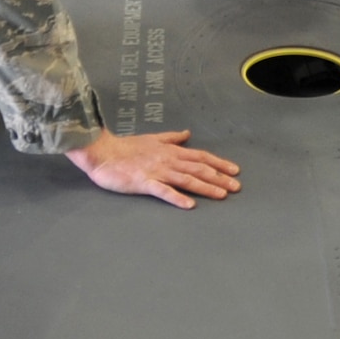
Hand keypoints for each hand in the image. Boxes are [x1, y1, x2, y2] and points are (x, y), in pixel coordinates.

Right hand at [65, 129, 240, 206]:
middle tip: (237, 187)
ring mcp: (157, 171)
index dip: (219, 163)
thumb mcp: (152, 138)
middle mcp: (168, 160)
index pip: (200, 157)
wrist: (102, 152)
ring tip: (222, 195)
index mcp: (171, 151)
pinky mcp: (144, 182)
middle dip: (219, 178)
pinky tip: (189, 205)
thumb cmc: (126, 147)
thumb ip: (172, 138)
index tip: (235, 170)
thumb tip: (187, 134)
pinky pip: (163, 191)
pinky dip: (177, 197)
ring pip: (186, 179)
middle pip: (199, 169)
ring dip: (205, 187)